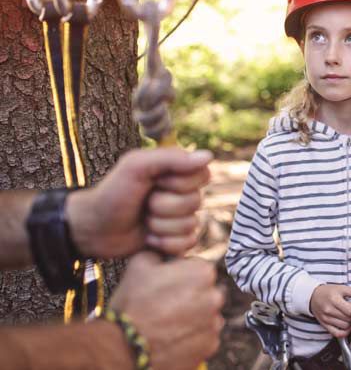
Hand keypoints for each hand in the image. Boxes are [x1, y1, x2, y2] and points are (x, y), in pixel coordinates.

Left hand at [67, 148, 212, 257]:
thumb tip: (208, 156)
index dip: (179, 183)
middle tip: (144, 204)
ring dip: (161, 226)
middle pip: (196, 202)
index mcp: (176, 171)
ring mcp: (180, 217)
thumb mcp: (135, 167)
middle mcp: (182, 193)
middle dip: (164, 206)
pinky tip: (148, 238)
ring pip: (191, 225)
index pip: (202, 175)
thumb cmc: (111, 194)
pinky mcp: (176, 239)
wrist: (93, 229)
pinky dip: (164, 243)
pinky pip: (187, 243)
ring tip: (143, 221)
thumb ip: (170, 158)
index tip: (156, 182)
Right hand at [109, 252, 223, 369]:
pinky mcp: (210, 345)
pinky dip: (192, 336)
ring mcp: (213, 322)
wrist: (123, 346)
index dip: (181, 275)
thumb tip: (168, 253)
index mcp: (203, 272)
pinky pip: (204, 336)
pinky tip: (173, 336)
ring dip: (193, 316)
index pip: (198, 268)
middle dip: (190, 295)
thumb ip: (162, 252)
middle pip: (205, 291)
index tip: (166, 285)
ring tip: (168, 323)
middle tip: (166, 305)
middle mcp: (215, 296)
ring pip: (206, 314)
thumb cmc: (132, 303)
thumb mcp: (140, 264)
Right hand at [310, 284, 350, 337]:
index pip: (350, 310)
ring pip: (344, 326)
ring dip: (350, 324)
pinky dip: (344, 332)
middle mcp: (329, 309)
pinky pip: (336, 333)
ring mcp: (326, 318)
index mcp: (334, 299)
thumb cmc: (328, 292)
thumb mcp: (341, 288)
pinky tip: (347, 327)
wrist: (313, 296)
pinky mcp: (324, 324)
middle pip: (348, 318)